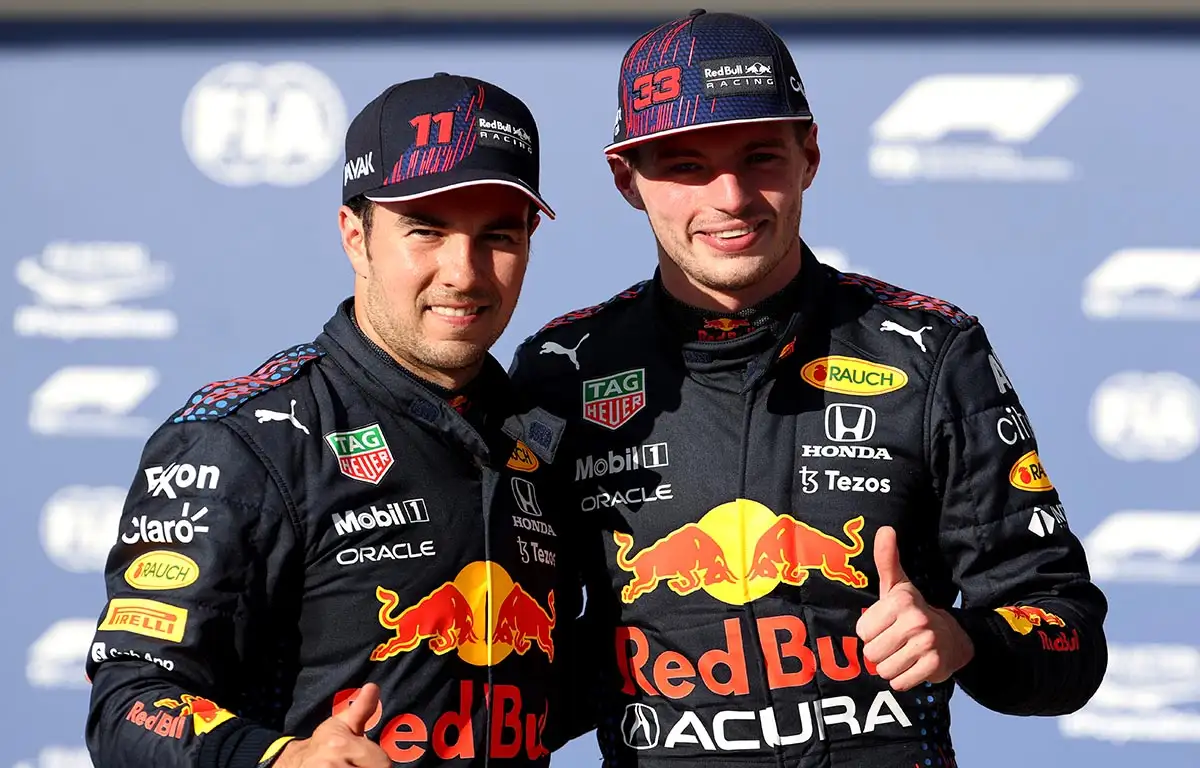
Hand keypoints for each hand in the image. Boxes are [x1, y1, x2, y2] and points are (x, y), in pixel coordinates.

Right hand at [275, 683, 389, 767]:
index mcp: (342, 745)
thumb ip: (361, 709)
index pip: (383, 762)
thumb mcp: (342, 724)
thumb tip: (373, 687)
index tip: (367, 759)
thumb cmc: (324, 743)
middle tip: (358, 763)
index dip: (378, 762)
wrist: (294, 762)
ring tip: (352, 766)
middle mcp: (332, 764)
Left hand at [855, 527, 973, 691]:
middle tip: (895, 642)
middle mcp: (915, 620)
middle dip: (879, 652)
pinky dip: (902, 679)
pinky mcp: (934, 666)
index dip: (870, 632)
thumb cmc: (913, 611)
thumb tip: (885, 529)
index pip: (862, 631)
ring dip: (890, 667)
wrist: (953, 638)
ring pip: (883, 670)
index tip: (885, 626)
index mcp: (900, 600)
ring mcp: (926, 644)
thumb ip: (887, 559)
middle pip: (871, 652)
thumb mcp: (898, 585)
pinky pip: (899, 682)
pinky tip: (913, 666)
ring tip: (903, 653)